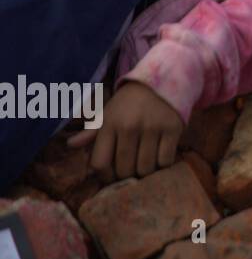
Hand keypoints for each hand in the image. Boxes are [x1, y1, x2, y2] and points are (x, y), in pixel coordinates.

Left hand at [68, 81, 183, 181]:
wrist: (161, 81)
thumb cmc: (129, 103)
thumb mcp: (107, 113)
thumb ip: (90, 132)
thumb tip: (70, 145)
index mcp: (109, 124)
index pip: (100, 163)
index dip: (104, 177)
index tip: (111, 176)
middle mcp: (129, 126)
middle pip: (124, 170)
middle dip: (127, 176)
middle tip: (131, 171)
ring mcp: (152, 128)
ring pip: (146, 168)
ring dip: (145, 172)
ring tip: (145, 165)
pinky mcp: (173, 129)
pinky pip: (166, 161)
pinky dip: (162, 164)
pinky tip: (159, 157)